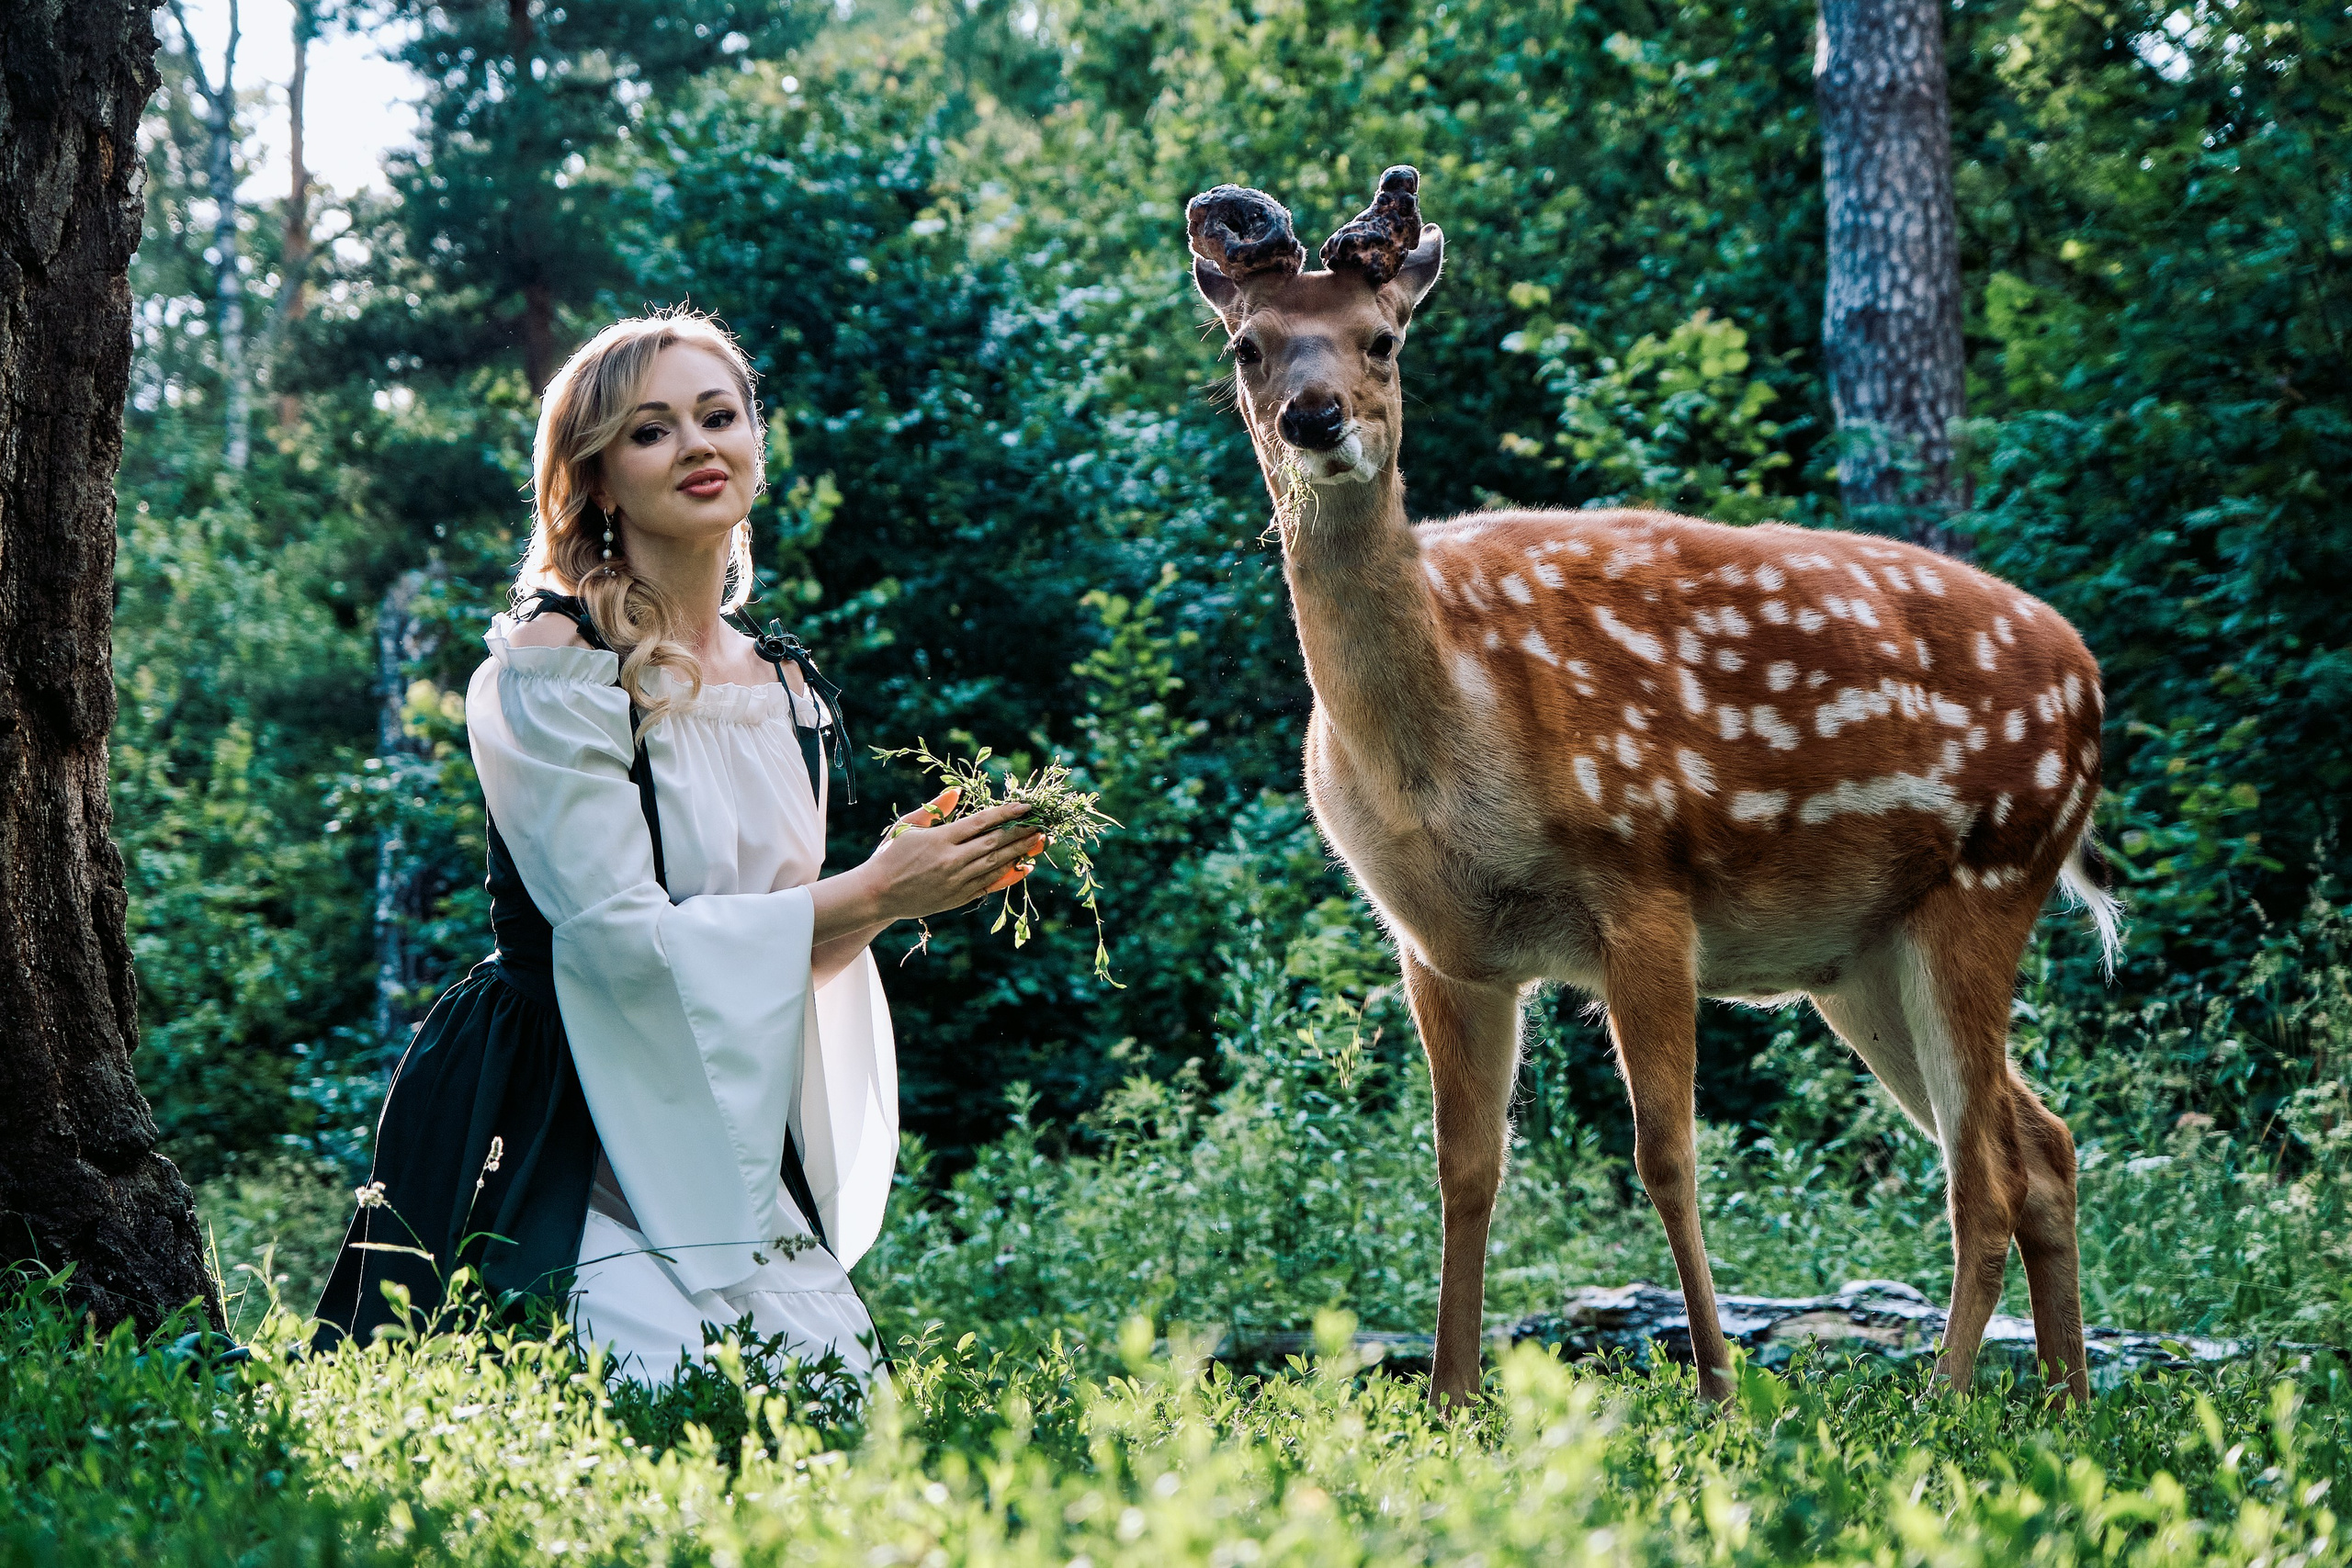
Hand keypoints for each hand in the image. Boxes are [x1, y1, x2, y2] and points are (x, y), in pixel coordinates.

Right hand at [862, 788, 1042, 921]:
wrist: (877, 894)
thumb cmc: (891, 855)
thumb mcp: (907, 826)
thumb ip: (936, 808)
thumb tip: (958, 791)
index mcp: (940, 839)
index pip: (981, 823)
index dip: (1006, 813)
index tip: (1026, 806)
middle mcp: (951, 861)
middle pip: (994, 843)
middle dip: (1021, 832)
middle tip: (1042, 823)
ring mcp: (956, 881)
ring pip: (996, 864)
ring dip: (1020, 852)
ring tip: (1039, 841)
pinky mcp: (958, 897)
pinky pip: (989, 885)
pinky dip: (1008, 876)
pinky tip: (1024, 867)